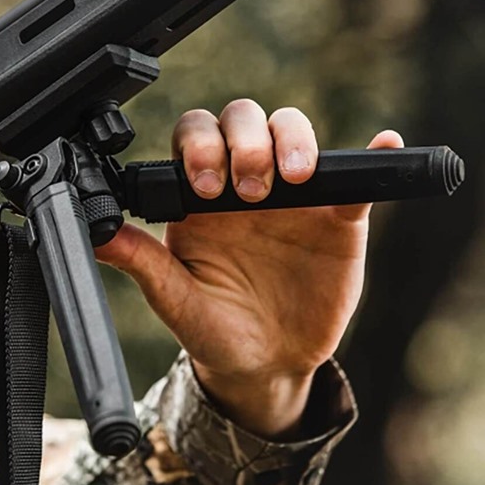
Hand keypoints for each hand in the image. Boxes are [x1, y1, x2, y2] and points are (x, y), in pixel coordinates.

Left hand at [97, 100, 402, 439]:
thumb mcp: (177, 299)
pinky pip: (358, 176)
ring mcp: (294, 196)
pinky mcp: (338, 216)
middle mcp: (245, 183)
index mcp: (202, 197)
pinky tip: (384, 143)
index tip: (203, 186)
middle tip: (250, 189)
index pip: (196, 137)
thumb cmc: (215, 328)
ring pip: (294, 132)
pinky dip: (373, 154)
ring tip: (292, 179)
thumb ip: (144, 263)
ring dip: (293, 140)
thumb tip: (99, 234)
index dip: (199, 144)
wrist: (266, 364)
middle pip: (245, 120)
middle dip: (246, 140)